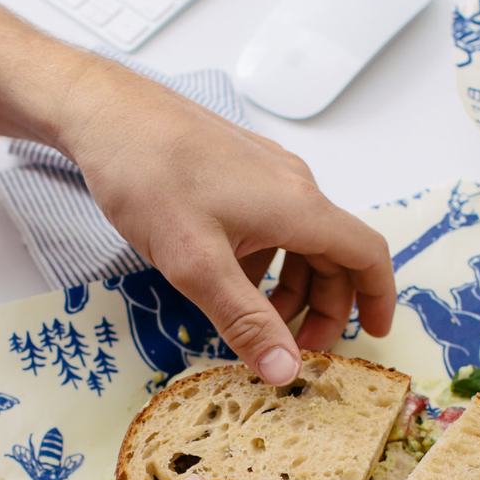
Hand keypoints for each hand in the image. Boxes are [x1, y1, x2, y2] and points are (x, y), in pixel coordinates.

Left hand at [61, 54, 395, 383]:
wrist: (101, 109)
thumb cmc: (146, 174)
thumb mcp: (197, 263)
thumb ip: (246, 321)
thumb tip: (287, 371)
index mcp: (299, 207)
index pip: (367, 255)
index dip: (379, 298)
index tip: (374, 334)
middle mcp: (295, 187)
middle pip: (336, 255)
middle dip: (328, 306)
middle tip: (301, 345)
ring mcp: (269, 175)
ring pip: (304, 242)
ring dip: (295, 287)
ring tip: (263, 320)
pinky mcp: (242, 170)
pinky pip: (276, 224)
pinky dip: (269, 262)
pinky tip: (230, 278)